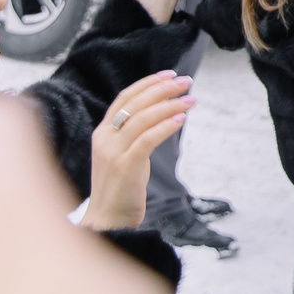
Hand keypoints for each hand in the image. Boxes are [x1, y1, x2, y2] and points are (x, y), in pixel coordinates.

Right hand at [82, 70, 195, 230]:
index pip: (124, 99)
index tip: (170, 74)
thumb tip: (162, 109)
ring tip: (191, 100)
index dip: (147, 83)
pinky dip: (165, 126)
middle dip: (163, 89)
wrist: (106, 219)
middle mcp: (104, 139)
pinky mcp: (125, 167)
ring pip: (143, 119)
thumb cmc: (120, 185)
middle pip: (135, 104)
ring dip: (170, 105)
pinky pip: (148, 140)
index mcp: (101, 132)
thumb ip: (134, 133)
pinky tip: (181, 119)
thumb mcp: (122, 153)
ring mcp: (113, 153)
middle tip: (187, 82)